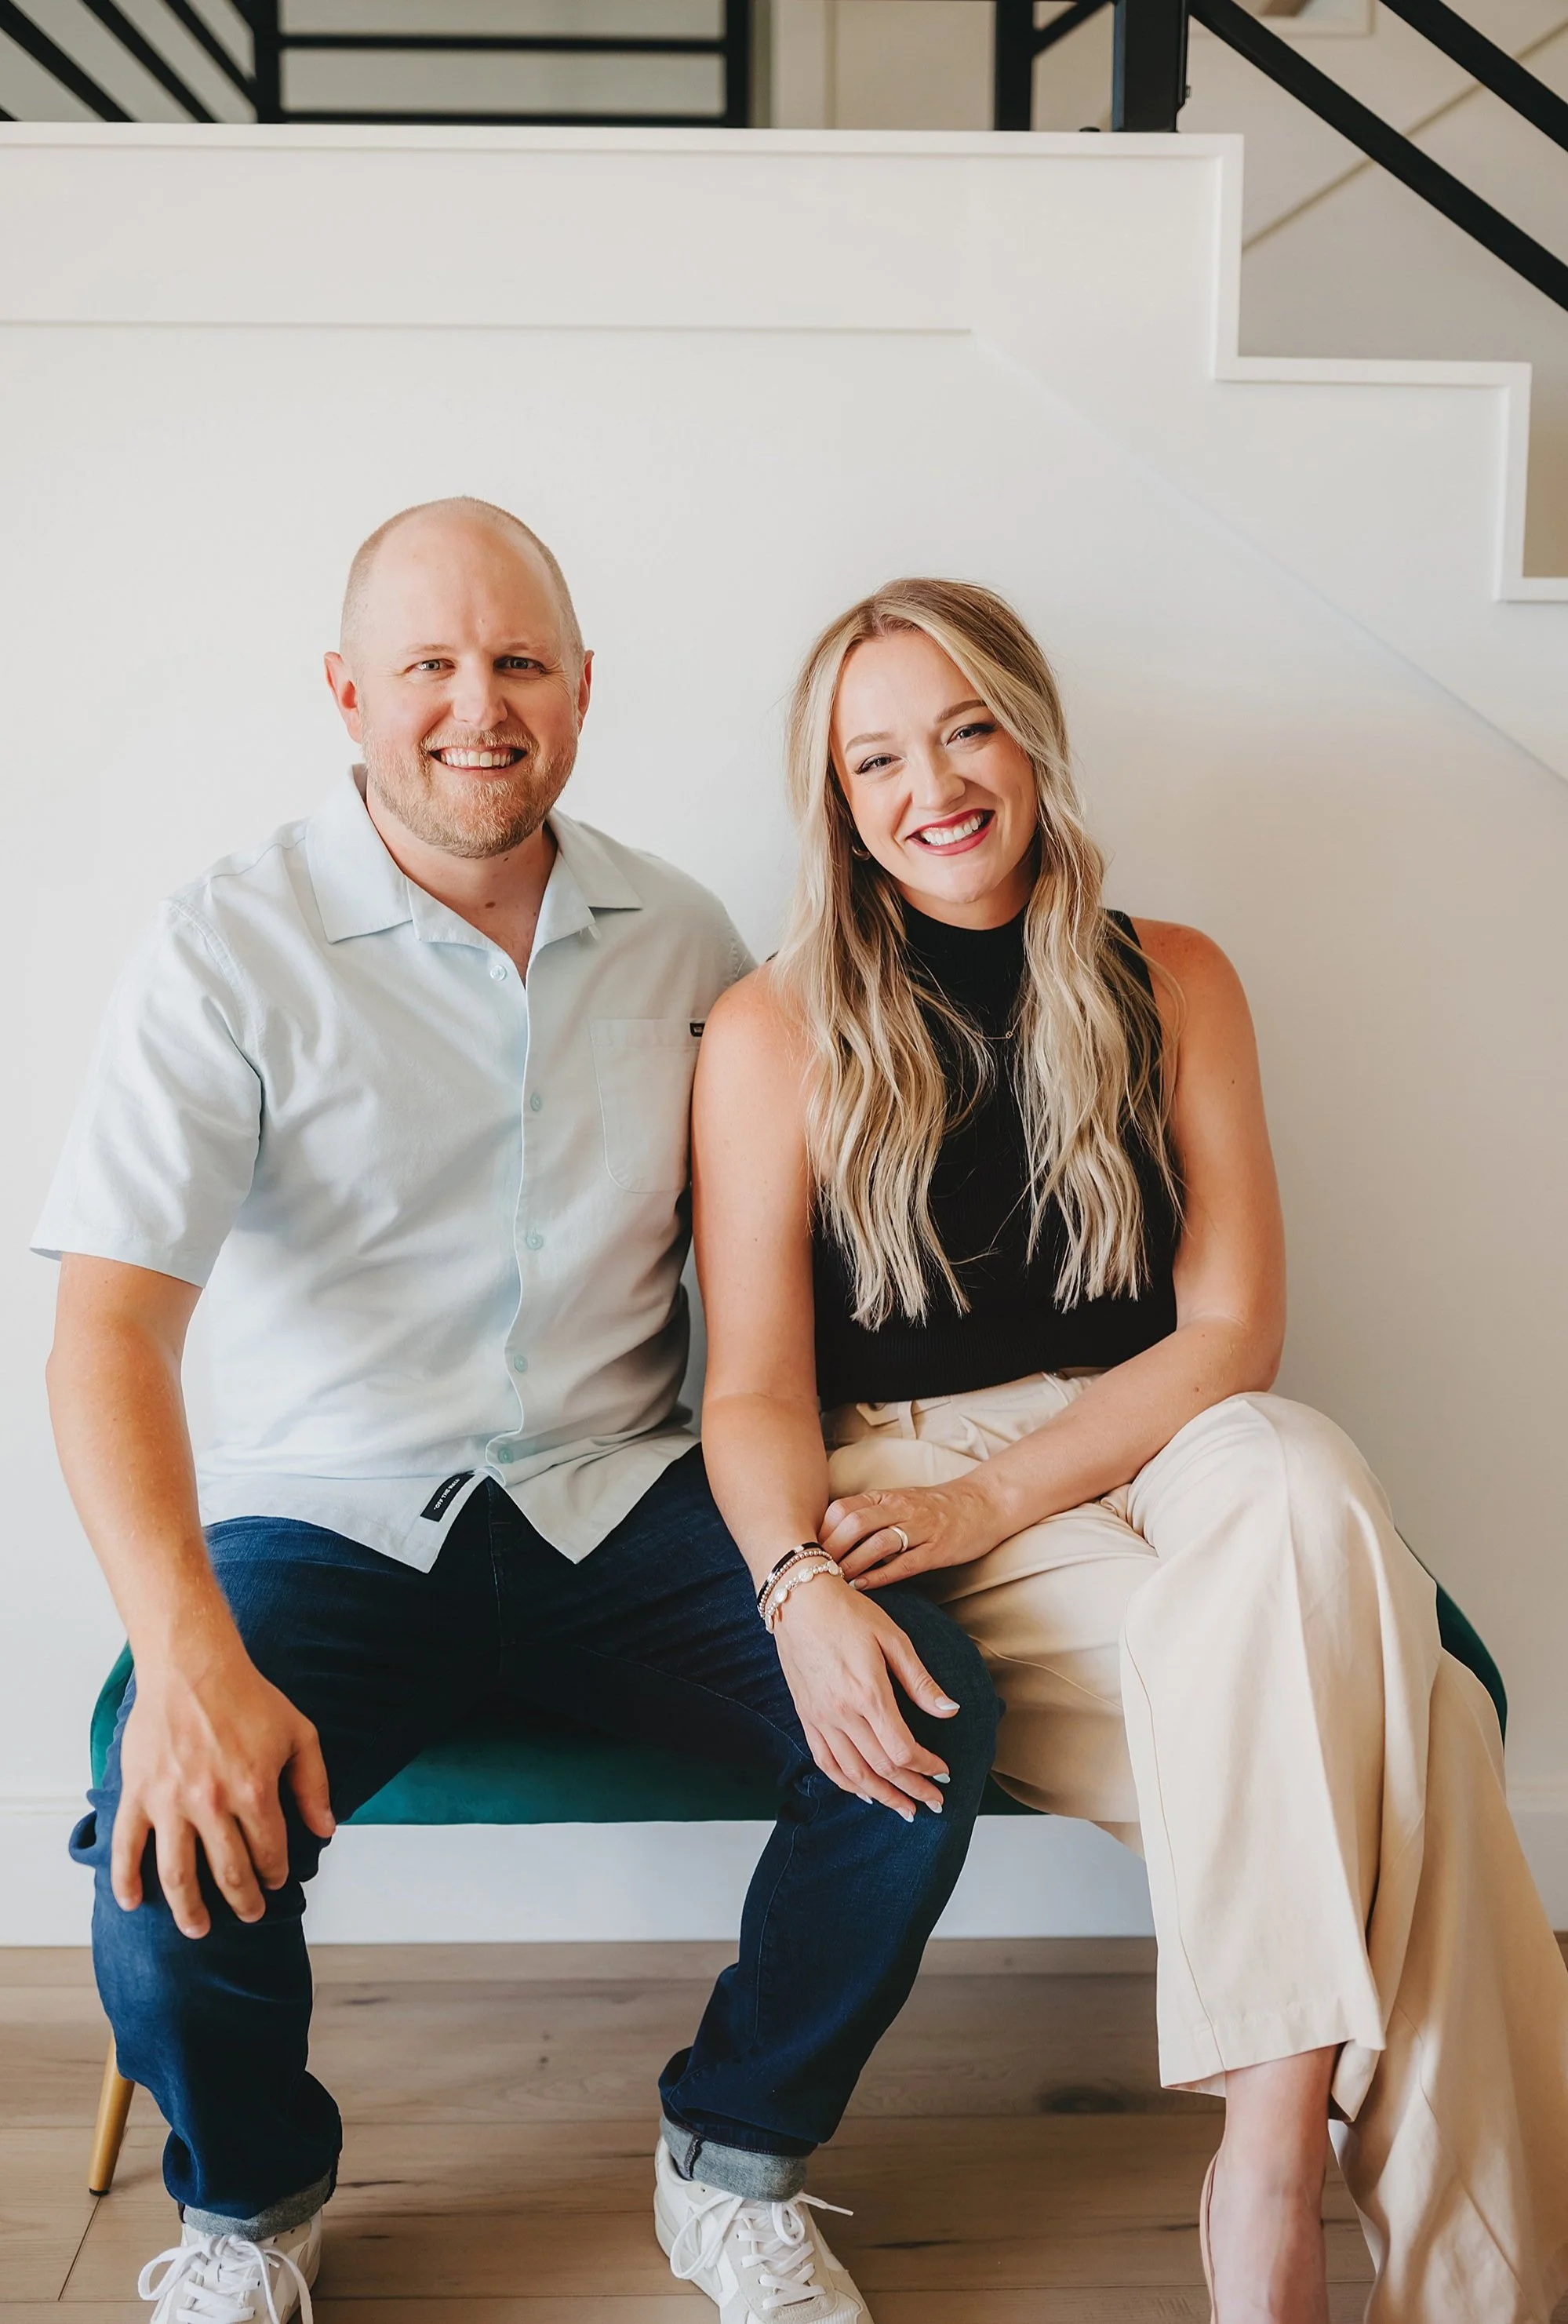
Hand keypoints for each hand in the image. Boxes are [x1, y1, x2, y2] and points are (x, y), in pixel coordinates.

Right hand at [113, 1644, 334, 1938]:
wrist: (192, 1666)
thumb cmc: (248, 1697)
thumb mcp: (299, 1734)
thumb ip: (314, 1785)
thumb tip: (326, 1830)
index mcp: (254, 1791)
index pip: (269, 1852)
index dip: (274, 1873)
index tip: (275, 1882)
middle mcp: (212, 1804)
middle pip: (228, 1872)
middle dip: (242, 1902)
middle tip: (248, 1915)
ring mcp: (170, 1802)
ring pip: (178, 1874)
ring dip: (189, 1910)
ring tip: (198, 1928)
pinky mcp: (139, 1794)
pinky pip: (128, 1847)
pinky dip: (126, 1880)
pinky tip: (132, 1902)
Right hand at [770, 1569, 960, 1819]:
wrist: (799, 1599)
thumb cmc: (849, 1613)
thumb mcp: (893, 1639)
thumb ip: (921, 1681)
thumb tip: (951, 1711)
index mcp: (869, 1694)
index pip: (902, 1750)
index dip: (926, 1768)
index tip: (944, 1772)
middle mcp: (842, 1713)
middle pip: (881, 1768)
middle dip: (911, 1789)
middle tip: (934, 1803)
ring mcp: (820, 1718)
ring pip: (853, 1774)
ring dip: (881, 1796)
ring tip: (904, 1809)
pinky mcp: (806, 1717)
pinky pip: (825, 1762)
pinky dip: (846, 1783)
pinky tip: (863, 1792)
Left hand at [820, 1475, 1004, 1589]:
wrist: (983, 1504)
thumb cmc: (934, 1509)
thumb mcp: (898, 1504)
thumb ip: (867, 1516)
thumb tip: (828, 1538)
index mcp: (885, 1497)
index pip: (843, 1508)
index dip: (821, 1531)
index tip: (805, 1552)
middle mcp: (900, 1508)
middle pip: (855, 1523)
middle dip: (830, 1548)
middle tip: (812, 1571)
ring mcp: (920, 1528)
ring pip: (878, 1543)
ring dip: (851, 1564)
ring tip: (833, 1582)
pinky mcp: (938, 1548)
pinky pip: (905, 1563)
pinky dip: (881, 1576)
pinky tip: (863, 1587)